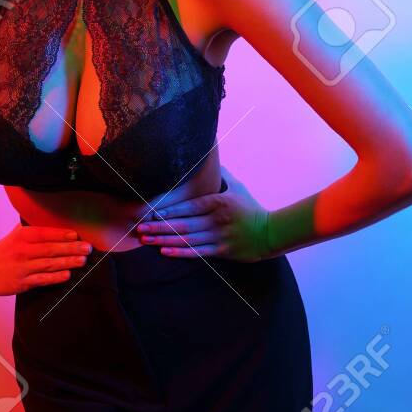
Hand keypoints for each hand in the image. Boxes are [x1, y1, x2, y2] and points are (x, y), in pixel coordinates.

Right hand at [0, 224, 92, 295]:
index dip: (61, 234)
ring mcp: (23, 267)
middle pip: (50, 249)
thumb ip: (34, 228)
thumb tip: (55, 219)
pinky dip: (55, 277)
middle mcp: (23, 251)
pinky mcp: (22, 283)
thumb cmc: (5, 248)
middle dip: (71, 248)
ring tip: (82, 261)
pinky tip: (67, 275)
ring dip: (67, 262)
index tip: (76, 235)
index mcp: (23, 236)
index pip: (45, 233)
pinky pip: (41, 279)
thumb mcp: (17, 233)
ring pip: (48, 264)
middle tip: (87, 248)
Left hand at [136, 170, 271, 261]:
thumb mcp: (236, 187)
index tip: (151, 212)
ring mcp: (219, 237)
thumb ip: (221, 175)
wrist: (271, 232)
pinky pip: (197, 253)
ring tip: (146, 239)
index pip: (190, 206)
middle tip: (141, 227)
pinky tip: (164, 251)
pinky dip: (180, 253)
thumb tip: (209, 157)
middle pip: (184, 224)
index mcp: (219, 202)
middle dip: (160, 226)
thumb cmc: (250, 208)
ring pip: (187, 239)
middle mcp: (217, 220)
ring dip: (165, 239)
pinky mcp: (222, 252)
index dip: (170, 210)